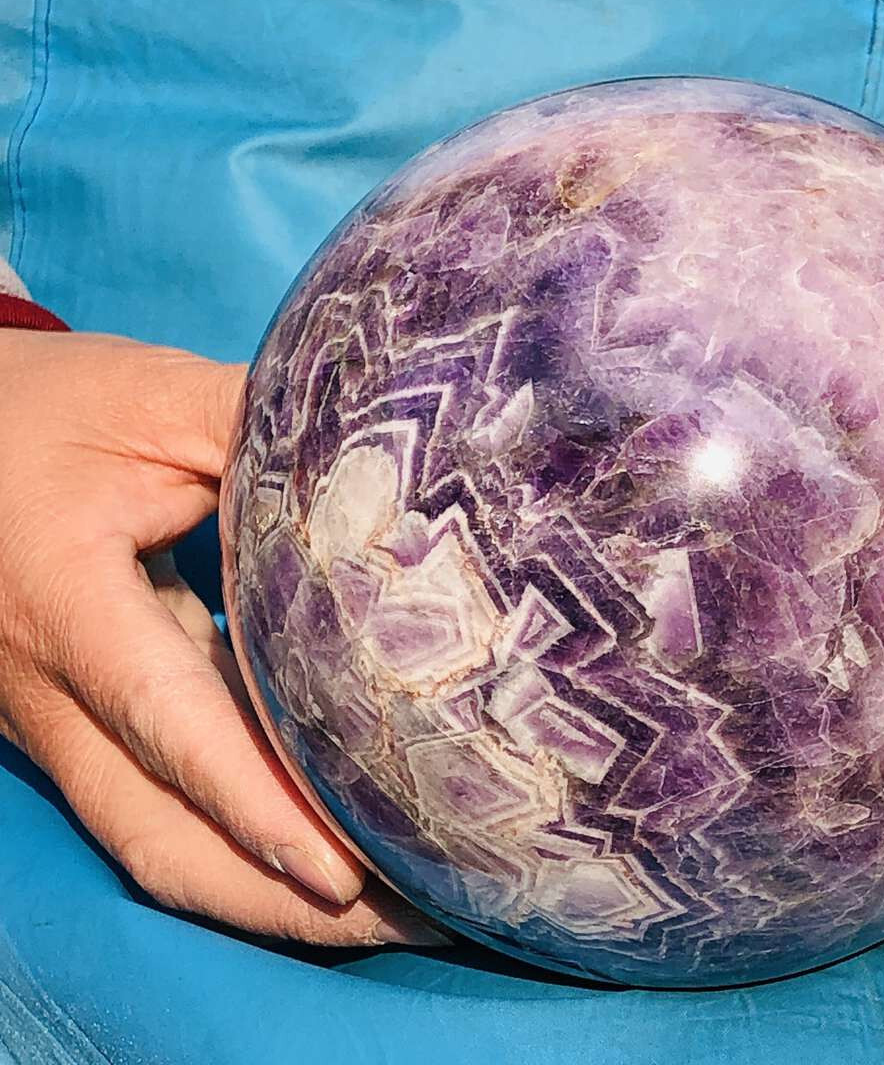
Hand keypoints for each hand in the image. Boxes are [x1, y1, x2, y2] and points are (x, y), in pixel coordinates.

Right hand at [0, 330, 444, 947]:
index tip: (339, 871)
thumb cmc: (47, 411)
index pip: (162, 716)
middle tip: (405, 918)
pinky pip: (153, 806)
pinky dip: (235, 842)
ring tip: (381, 912)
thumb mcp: (151, 397)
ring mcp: (55, 721)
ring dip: (259, 890)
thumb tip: (389, 480)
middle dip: (276, 896)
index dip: (249, 799)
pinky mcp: (79, 723)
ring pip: (150, 838)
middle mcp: (47, 686)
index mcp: (61, 600)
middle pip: (155, 829)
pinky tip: (320, 849)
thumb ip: (264, 432)